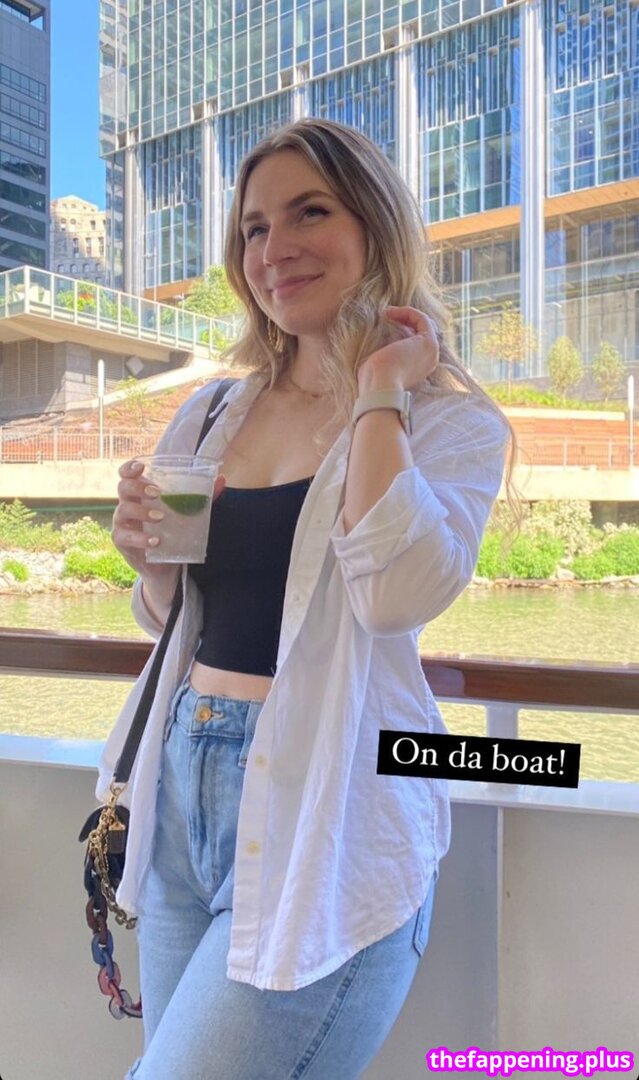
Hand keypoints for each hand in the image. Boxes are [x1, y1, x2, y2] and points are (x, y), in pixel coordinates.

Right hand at [112, 459, 226, 583]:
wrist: (166, 565)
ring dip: (142, 512)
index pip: (127, 474)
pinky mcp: (122, 541)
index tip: (141, 466)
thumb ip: (201, 498)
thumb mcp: (186, 514)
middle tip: (157, 493)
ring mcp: (122, 523)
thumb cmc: (171, 531)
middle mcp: (128, 504)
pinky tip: (155, 541)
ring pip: (123, 510)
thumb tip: (221, 479)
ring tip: (161, 518)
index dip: (130, 467)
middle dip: (138, 487)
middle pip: (123, 487)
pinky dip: (140, 538)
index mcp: (140, 493)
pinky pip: (125, 536)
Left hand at [358, 306, 440, 392]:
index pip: (415, 341)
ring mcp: (431, 350)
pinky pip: (422, 319)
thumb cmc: (375, 379)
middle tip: (387, 315)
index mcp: (419, 367)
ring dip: (405, 314)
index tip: (383, 323)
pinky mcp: (428, 341)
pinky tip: (391, 313)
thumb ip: (384, 356)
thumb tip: (379, 346)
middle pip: (421, 331)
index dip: (401, 328)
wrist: (380, 386)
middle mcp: (429, 359)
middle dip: (405, 320)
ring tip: (387, 313)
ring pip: (423, 323)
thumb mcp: (379, 365)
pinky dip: (407, 312)